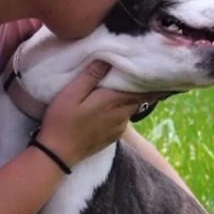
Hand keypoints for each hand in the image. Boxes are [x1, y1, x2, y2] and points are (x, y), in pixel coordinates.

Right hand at [39, 60, 161, 165]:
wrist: (58, 154)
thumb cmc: (62, 120)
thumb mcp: (71, 93)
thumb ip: (90, 76)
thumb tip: (108, 59)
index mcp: (113, 101)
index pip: (142, 89)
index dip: (150, 80)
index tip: (155, 71)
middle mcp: (121, 115)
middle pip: (138, 98)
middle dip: (139, 87)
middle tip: (136, 73)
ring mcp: (119, 128)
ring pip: (130, 108)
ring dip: (128, 99)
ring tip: (120, 88)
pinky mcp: (113, 137)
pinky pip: (123, 119)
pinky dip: (121, 110)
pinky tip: (109, 107)